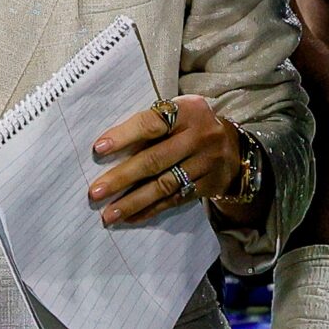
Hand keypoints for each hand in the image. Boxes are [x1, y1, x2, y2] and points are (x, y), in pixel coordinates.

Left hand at [88, 95, 242, 225]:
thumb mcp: (178, 114)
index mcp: (188, 111)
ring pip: (164, 184)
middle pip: (155, 159)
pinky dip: (151, 210)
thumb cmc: (190, 127)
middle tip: (96, 192)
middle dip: (122, 177)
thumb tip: (108, 150)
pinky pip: (175, 200)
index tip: (99, 149)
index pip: (152, 123)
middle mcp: (199, 135)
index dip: (125, 136)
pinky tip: (131, 217)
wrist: (233, 147)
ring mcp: (206, 162)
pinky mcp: (208, 185)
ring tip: (109, 214)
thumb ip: (151, 125)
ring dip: (133, 201)